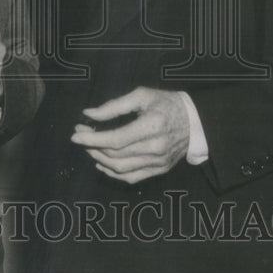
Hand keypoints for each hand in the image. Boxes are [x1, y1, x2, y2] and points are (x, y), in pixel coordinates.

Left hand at [70, 87, 189, 183]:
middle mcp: (156, 148)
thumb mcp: (142, 96)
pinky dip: (112, 173)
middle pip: (115, 155)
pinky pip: (131, 177)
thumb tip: (89, 114)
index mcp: (152, 126)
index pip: (115, 139)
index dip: (92, 139)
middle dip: (92, 146)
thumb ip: (114, 106)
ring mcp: (158, 162)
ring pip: (120, 168)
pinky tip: (101, 163)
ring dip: (99, 159)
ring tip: (89, 147)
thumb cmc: (167, 104)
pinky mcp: (159, 170)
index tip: (75, 135)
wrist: (196, 122)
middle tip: (81, 135)